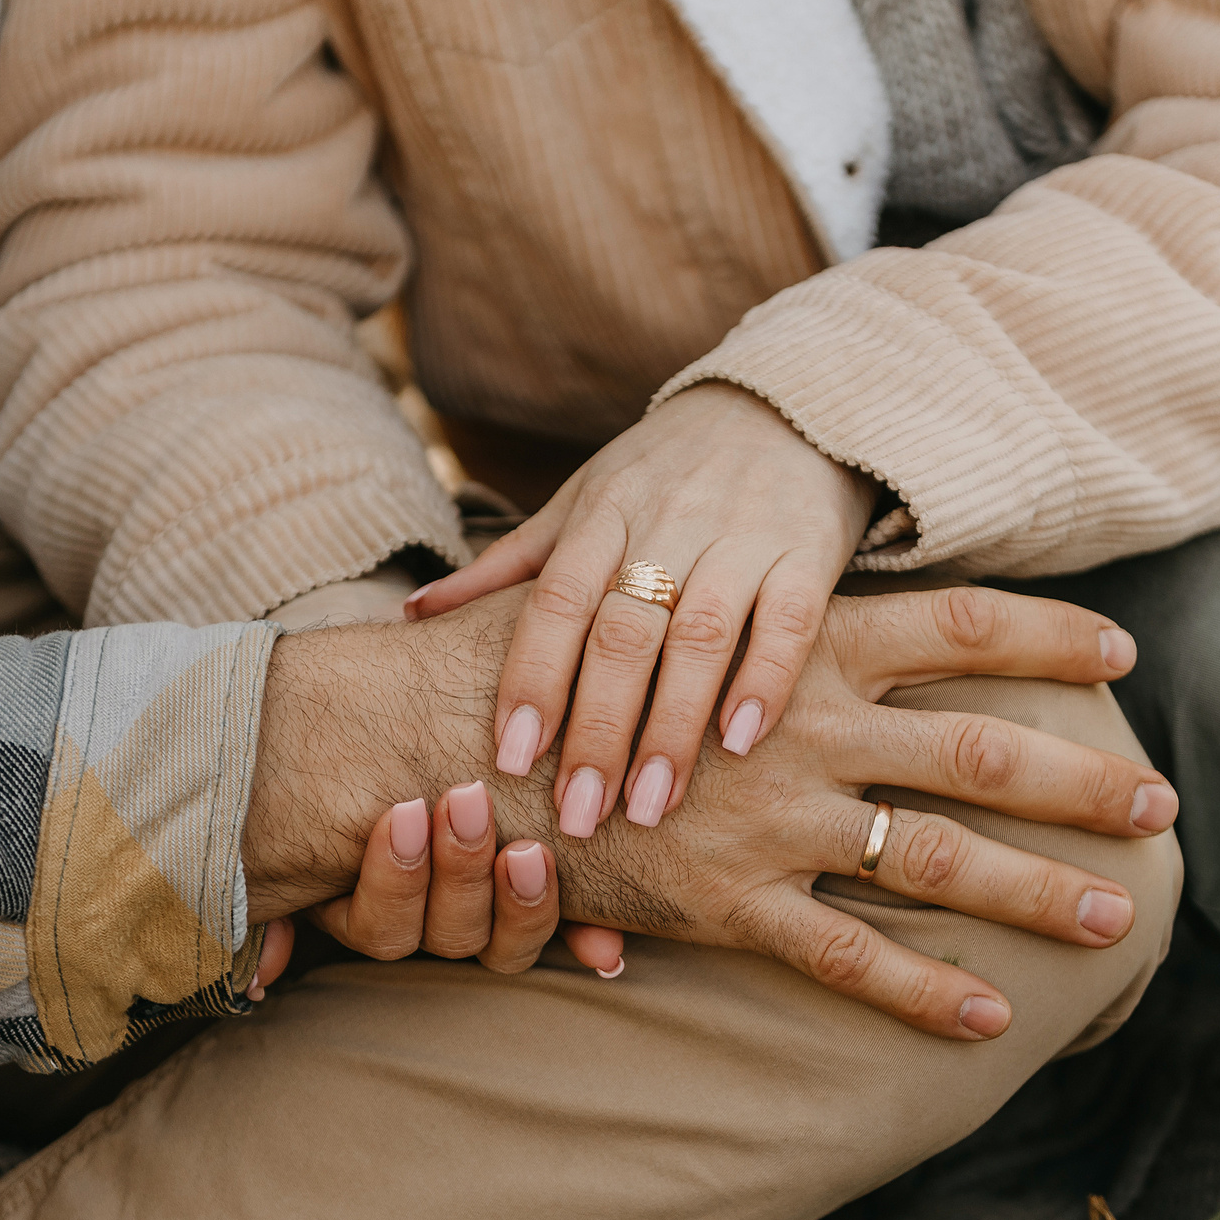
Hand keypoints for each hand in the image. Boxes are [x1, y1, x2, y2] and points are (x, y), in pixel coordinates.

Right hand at [241, 583, 1176, 1038]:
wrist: (451, 733)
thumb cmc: (557, 659)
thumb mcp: (660, 603)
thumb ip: (734, 608)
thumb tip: (787, 604)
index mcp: (800, 640)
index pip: (959, 621)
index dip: (1048, 634)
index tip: (1124, 645)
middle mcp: (809, 725)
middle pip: (981, 748)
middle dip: (1082, 780)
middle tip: (1164, 804)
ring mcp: (776, 817)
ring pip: (939, 858)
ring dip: (1040, 889)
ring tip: (1121, 919)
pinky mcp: (729, 900)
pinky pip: (847, 956)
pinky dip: (924, 990)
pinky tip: (993, 1021)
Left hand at [401, 384, 872, 838]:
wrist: (786, 404)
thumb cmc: (666, 471)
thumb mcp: (581, 500)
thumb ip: (508, 565)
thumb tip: (411, 617)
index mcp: (601, 514)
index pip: (555, 602)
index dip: (531, 680)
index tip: (509, 760)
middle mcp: (666, 523)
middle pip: (621, 633)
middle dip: (596, 730)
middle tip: (578, 814)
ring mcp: (740, 536)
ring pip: (699, 637)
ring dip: (671, 728)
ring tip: (651, 807)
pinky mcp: (808, 550)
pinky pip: (787, 622)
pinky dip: (764, 682)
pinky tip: (741, 744)